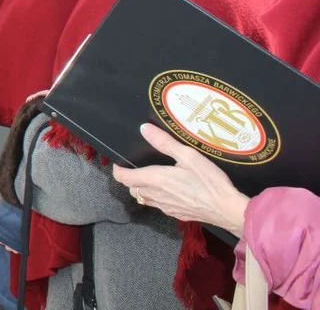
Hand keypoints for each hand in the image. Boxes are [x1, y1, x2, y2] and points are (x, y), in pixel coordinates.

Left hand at [112, 123, 249, 235]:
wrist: (227, 210)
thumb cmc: (209, 181)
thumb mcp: (188, 156)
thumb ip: (165, 143)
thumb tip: (145, 129)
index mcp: (155, 180)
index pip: (125, 178)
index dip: (118, 171)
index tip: (119, 163)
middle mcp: (156, 196)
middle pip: (133, 190)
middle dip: (131, 180)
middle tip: (137, 169)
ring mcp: (166, 208)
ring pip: (145, 200)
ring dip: (143, 190)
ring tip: (152, 179)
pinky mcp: (177, 215)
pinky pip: (160, 206)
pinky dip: (158, 198)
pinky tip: (171, 192)